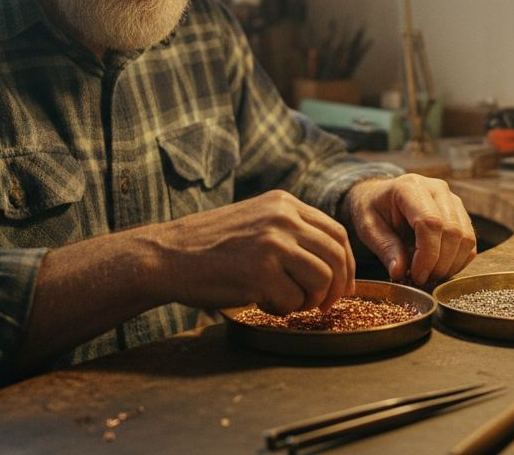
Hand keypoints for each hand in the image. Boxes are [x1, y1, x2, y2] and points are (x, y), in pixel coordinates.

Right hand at [155, 191, 354, 313]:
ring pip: (321, 279)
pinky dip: (283, 309)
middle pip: (336, 255)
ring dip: (309, 300)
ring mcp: (273, 243)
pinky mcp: (261, 272)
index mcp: (284, 203)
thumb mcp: (255, 220)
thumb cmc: (210, 246)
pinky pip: (293, 300)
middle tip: (324, 305)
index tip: (342, 285)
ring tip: (287, 303)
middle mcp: (283, 218)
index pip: (336, 232)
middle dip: (337, 287)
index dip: (346, 263)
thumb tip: (330, 263)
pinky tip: (262, 302)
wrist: (167, 255)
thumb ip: (289, 231)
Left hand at [342, 174, 476, 284]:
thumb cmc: (372, 209)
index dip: (427, 255)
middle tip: (421, 279)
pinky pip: (470, 241)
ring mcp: (452, 199)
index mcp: (410, 188)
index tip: (416, 276)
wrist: (380, 195)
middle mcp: (436, 189)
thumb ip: (385, 248)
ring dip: (451, 264)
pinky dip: (459, 260)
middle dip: (439, 263)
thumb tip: (399, 273)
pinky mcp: (460, 212)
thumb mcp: (368, 228)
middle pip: (452, 231)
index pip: (430, 222)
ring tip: (429, 275)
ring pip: (466, 237)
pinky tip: (440, 268)